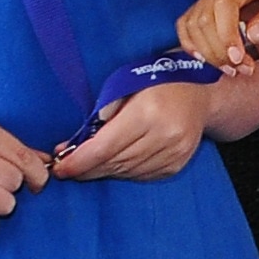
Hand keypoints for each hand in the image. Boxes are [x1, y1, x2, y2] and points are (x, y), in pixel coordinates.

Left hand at [51, 77, 212, 184]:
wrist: (200, 91)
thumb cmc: (155, 83)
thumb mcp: (124, 88)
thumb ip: (99, 117)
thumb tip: (69, 148)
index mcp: (148, 112)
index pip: (104, 148)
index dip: (78, 162)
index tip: (59, 168)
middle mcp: (165, 134)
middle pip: (114, 163)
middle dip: (87, 168)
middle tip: (68, 168)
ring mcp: (175, 151)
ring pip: (127, 172)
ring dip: (105, 171)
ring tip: (91, 164)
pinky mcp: (178, 162)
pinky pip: (142, 176)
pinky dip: (125, 172)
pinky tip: (118, 162)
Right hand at [180, 0, 258, 72]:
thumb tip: (252, 36)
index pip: (223, 4)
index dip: (226, 34)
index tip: (238, 59)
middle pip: (204, 17)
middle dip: (218, 49)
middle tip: (243, 69)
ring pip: (193, 24)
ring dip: (208, 51)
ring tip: (234, 68)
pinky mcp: (209, 2)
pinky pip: (189, 24)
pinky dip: (195, 44)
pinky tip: (211, 60)